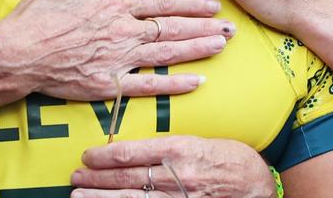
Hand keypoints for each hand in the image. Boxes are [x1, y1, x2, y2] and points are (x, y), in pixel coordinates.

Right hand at [0, 0, 235, 100]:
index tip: (213, 5)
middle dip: (205, 28)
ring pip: (167, 55)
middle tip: (231, 29)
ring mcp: (117, 60)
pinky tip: (196, 81)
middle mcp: (122, 32)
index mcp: (113, 5)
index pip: (161, 3)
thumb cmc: (35, 14)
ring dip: (198, 51)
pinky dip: (173, 85)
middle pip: (172, 29)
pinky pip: (148, 87)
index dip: (190, 4)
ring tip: (222, 47)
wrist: (15, 54)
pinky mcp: (108, 86)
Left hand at [71, 136, 274, 197]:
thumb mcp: (200, 141)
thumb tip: (137, 148)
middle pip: (127, 177)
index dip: (105, 155)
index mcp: (180, 149)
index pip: (133, 152)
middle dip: (96, 179)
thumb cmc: (230, 158)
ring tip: (79, 197)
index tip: (88, 156)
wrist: (258, 185)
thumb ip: (170, 146)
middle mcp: (177, 175)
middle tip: (74, 177)